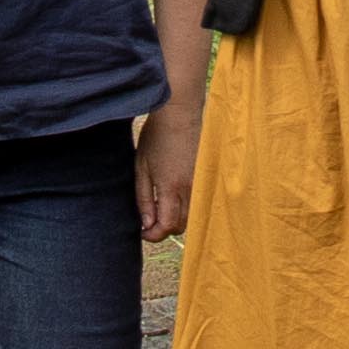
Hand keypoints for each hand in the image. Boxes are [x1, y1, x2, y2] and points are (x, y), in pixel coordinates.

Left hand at [133, 102, 199, 244]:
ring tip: (161, 204)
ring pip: (191, 216)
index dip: (153, 235)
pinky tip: (174, 192)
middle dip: (164, 229)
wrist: (180, 112)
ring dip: (176, 218)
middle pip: (180, 226)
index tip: (142, 232)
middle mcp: (190, 188)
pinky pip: (198, 201)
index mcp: (172, 187)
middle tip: (149, 219)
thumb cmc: (156, 137)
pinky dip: (186, 206)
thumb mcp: (142, 168)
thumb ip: (144, 198)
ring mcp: (201, 182)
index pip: (166, 227)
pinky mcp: (207, 176)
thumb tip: (147, 224)